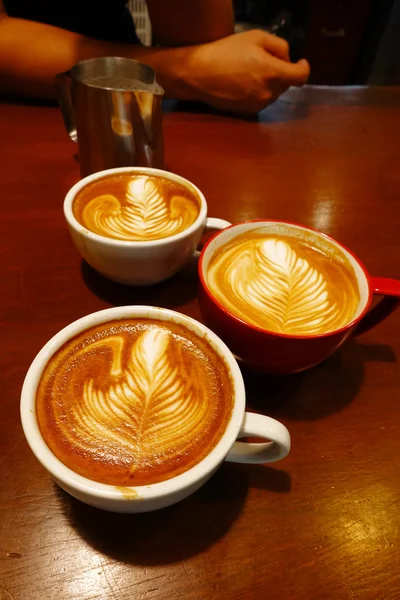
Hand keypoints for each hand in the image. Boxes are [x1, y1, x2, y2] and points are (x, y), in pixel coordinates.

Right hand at [184, 30, 309, 112]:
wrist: (201, 74)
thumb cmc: (227, 52)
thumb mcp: (256, 37)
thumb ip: (280, 46)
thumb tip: (288, 60)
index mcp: (273, 73)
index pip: (301, 77)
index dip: (304, 68)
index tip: (300, 62)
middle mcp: (269, 93)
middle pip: (286, 84)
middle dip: (281, 72)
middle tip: (264, 60)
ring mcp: (259, 105)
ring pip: (274, 92)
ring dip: (270, 82)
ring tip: (250, 71)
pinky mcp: (249, 112)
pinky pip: (262, 100)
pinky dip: (259, 91)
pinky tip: (244, 83)